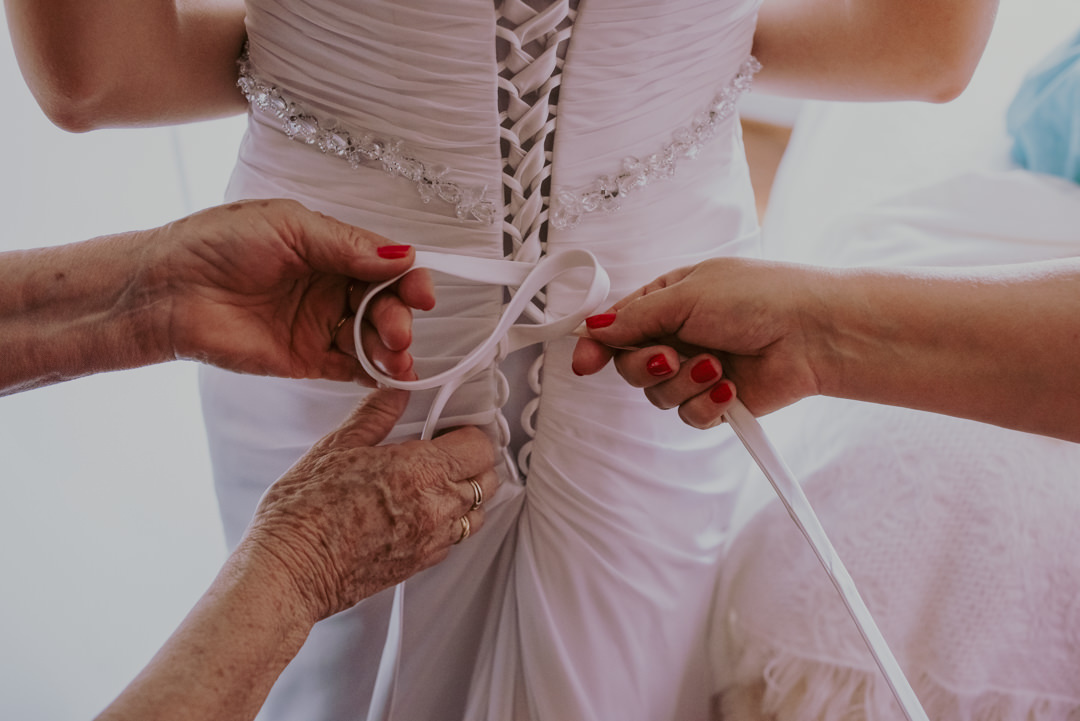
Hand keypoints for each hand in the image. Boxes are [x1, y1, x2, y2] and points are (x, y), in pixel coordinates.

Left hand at [143, 199, 434, 382]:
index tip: (420, 293)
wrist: (168, 289)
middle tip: (397, 330)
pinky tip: (387, 374)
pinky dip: (373, 372)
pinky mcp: (305, 359)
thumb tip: (402, 255)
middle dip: (398, 318)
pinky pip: (350, 367)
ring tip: (395, 357)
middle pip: (385, 305)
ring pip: (372, 338)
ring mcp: (320, 325)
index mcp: (331, 250)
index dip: (408, 279)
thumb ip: (346, 245)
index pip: (386, 266)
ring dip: (391, 348)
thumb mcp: (289, 227)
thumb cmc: (217, 244)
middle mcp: (332, 288)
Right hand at [238, 387, 499, 620]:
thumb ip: (376, 415)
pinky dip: (449, 524)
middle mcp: (436, 507)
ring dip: (466, 496)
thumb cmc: (305, 511)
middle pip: (487, 481)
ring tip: (435, 484)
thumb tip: (396, 390)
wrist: (290, 570)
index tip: (449, 430)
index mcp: (421, 470)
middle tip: (445, 453)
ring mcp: (432, 540)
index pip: (479, 447)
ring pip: (477, 514)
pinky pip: (454, 540)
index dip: (468, 433)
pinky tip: (421, 514)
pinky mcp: (421, 564)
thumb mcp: (338, 447)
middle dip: (473, 463)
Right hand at [571, 257, 826, 426]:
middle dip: (646, 365)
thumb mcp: (688, 296)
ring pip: (657, 394)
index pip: (616, 325)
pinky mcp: (718, 400)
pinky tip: (730, 388)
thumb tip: (593, 327)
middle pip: (629, 365)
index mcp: (668, 300)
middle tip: (671, 357)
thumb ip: (636, 317)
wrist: (815, 333)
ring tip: (718, 366)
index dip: (596, 345)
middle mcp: (678, 335)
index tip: (583, 363)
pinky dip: (706, 404)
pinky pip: (688, 415)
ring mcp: (697, 369)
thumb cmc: (759, 298)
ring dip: (684, 382)